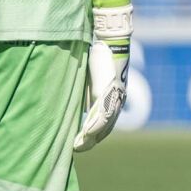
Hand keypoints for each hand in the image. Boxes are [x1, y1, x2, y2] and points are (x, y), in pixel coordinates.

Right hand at [74, 0, 132, 152]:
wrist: (110, 42)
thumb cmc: (98, 57)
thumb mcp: (89, 77)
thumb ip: (84, 90)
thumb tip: (73, 100)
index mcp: (113, 98)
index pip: (105, 122)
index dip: (94, 134)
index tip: (82, 143)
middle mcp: (117, 100)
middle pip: (105, 127)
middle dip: (91, 140)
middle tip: (76, 149)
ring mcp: (115, 96)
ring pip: (104, 124)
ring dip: (90, 137)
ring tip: (77, 147)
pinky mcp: (110, 91)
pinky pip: (102, 113)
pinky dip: (92, 126)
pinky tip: (84, 135)